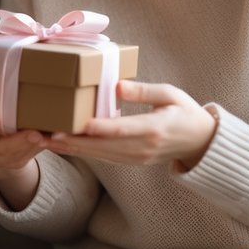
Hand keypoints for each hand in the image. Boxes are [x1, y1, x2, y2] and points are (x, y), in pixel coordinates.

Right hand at [0, 120, 44, 210]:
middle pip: (4, 149)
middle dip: (18, 141)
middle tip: (33, 133)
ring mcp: (8, 160)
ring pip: (22, 153)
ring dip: (34, 144)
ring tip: (45, 135)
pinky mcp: (22, 160)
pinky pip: (34, 154)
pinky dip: (45, 146)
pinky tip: (55, 137)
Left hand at [45, 80, 216, 168]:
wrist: (201, 142)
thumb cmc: (186, 112)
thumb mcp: (170, 94)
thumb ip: (143, 91)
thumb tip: (116, 86)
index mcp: (154, 129)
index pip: (123, 129)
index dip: (100, 128)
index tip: (79, 124)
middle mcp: (144, 148)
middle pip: (104, 147)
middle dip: (73, 142)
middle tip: (46, 136)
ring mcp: (138, 158)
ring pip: (100, 155)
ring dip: (73, 149)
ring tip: (47, 142)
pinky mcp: (133, 161)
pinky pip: (105, 158)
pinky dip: (84, 152)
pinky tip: (65, 146)